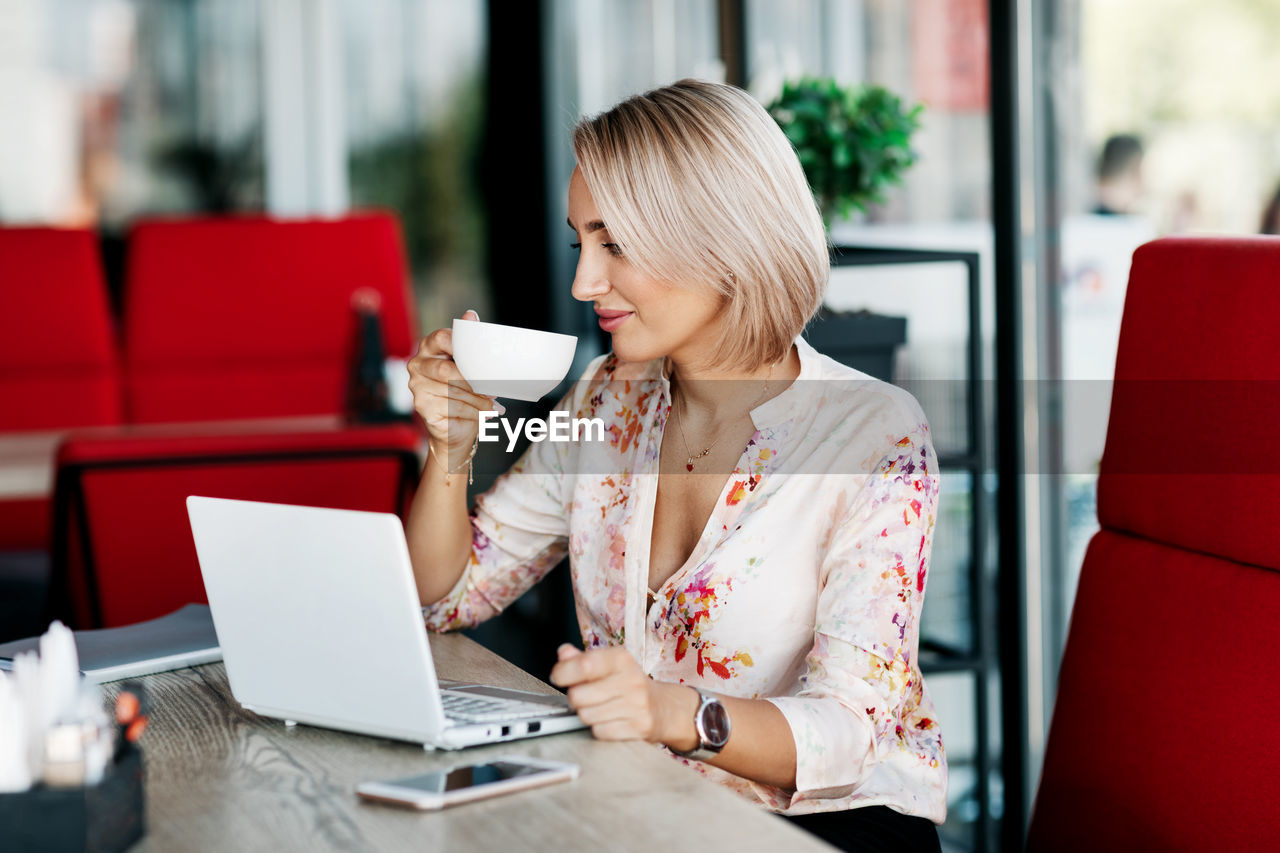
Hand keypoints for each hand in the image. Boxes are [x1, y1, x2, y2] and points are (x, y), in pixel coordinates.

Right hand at [406, 310, 499, 470]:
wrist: (457, 426)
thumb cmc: (465, 390)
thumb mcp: (470, 364)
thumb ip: (470, 341)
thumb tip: (470, 314)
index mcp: (429, 346)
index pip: (442, 338)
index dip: (462, 346)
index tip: (481, 357)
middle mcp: (418, 364)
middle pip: (447, 370)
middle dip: (474, 381)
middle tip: (494, 387)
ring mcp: (417, 386)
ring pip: (453, 391)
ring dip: (478, 399)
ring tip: (492, 403)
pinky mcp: (422, 407)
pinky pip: (453, 407)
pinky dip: (474, 412)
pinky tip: (484, 414)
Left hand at [549, 644, 696, 747]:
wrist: (664, 708)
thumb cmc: (630, 684)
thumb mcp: (609, 665)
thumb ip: (583, 658)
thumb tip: (563, 653)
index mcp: (621, 659)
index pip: (583, 665)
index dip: (563, 673)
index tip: (558, 676)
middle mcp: (631, 680)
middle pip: (578, 695)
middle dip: (575, 698)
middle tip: (586, 696)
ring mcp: (637, 705)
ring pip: (586, 715)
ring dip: (587, 714)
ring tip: (600, 708)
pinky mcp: (639, 727)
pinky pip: (600, 732)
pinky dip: (600, 729)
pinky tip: (610, 720)